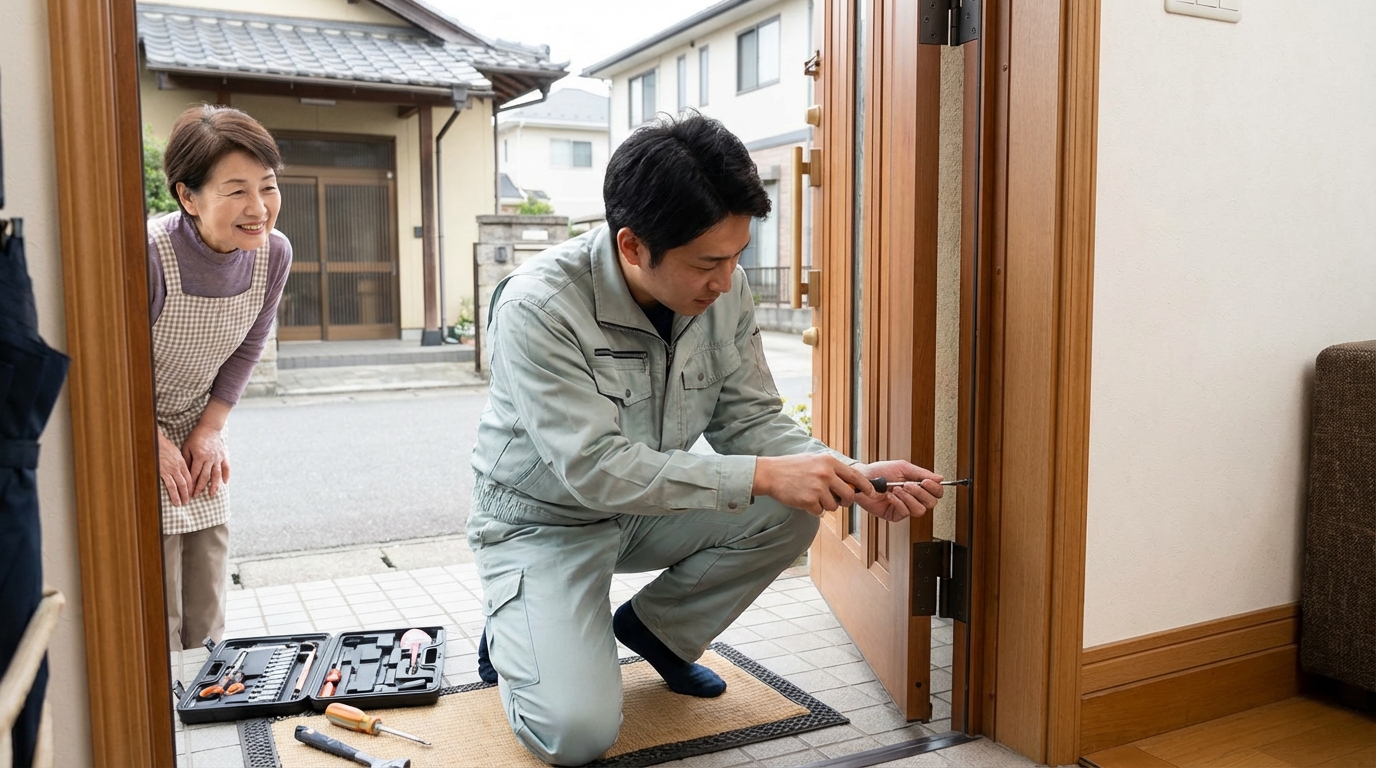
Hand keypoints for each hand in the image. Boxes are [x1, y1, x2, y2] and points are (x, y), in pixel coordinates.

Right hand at [158, 430, 193, 505]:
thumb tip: (179, 469)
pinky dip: (174, 494)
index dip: (192, 485)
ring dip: (183, 496)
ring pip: (180, 485)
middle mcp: (179, 467)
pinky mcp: (163, 472)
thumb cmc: (162, 446)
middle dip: (189, 492)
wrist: (154, 441)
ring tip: (183, 503)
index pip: (189, 476)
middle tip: (189, 500)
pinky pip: (170, 485)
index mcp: (182, 462)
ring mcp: (171, 470)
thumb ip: (178, 461)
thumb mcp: (174, 452)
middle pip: (187, 482)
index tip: (192, 492)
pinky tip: (176, 500)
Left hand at [181, 423, 229, 499]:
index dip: (191, 484)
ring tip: (211, 494)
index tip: (188, 492)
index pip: (195, 474)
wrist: (209, 428)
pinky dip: (226, 475)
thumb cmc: (195, 437)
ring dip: (214, 485)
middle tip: (195, 496)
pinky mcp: (223, 456)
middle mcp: (210, 459)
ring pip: (216, 475)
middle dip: (200, 488)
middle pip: (205, 477)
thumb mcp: (186, 447)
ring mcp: (218, 458)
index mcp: (200, 457)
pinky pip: (226, 467)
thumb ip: (186, 460)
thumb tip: (185, 474)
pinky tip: (225, 482)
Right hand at [753, 454, 883, 515]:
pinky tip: (804, 500)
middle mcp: (826, 474)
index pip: (855, 476)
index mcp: (829, 462)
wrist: (771, 474)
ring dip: (825, 505)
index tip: (871, 492)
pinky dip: (813, 509)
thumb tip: (850, 482)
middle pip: (848, 495)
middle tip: (838, 501)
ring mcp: (818, 488)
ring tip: (812, 496)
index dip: (865, 486)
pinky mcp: (809, 500)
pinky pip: (820, 512)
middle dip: (845, 501)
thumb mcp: (814, 460)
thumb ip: (832, 469)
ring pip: (834, 506)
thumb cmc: (792, 467)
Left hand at [856, 460, 942, 521]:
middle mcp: (913, 498)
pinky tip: (890, 496)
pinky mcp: (894, 515)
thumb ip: (921, 473)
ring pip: (919, 510)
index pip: (936, 492)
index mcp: (918, 486)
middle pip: (931, 503)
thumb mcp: (903, 468)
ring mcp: (904, 507)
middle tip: (908, 485)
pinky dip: (898, 502)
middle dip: (920, 493)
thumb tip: (940, 478)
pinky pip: (904, 513)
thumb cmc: (880, 471)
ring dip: (908, 498)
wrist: (863, 477)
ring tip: (897, 489)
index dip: (935, 488)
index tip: (926, 482)